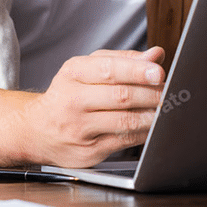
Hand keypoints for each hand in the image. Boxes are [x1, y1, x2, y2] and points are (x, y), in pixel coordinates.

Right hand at [24, 46, 164, 166]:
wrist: (36, 129)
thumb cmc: (68, 93)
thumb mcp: (87, 69)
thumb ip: (122, 60)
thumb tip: (155, 55)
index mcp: (73, 72)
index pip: (109, 70)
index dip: (137, 71)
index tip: (159, 71)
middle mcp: (73, 99)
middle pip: (120, 96)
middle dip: (151, 93)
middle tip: (170, 91)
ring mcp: (79, 128)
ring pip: (125, 121)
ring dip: (152, 115)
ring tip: (166, 108)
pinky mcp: (88, 151)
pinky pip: (124, 140)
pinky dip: (143, 132)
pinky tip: (153, 125)